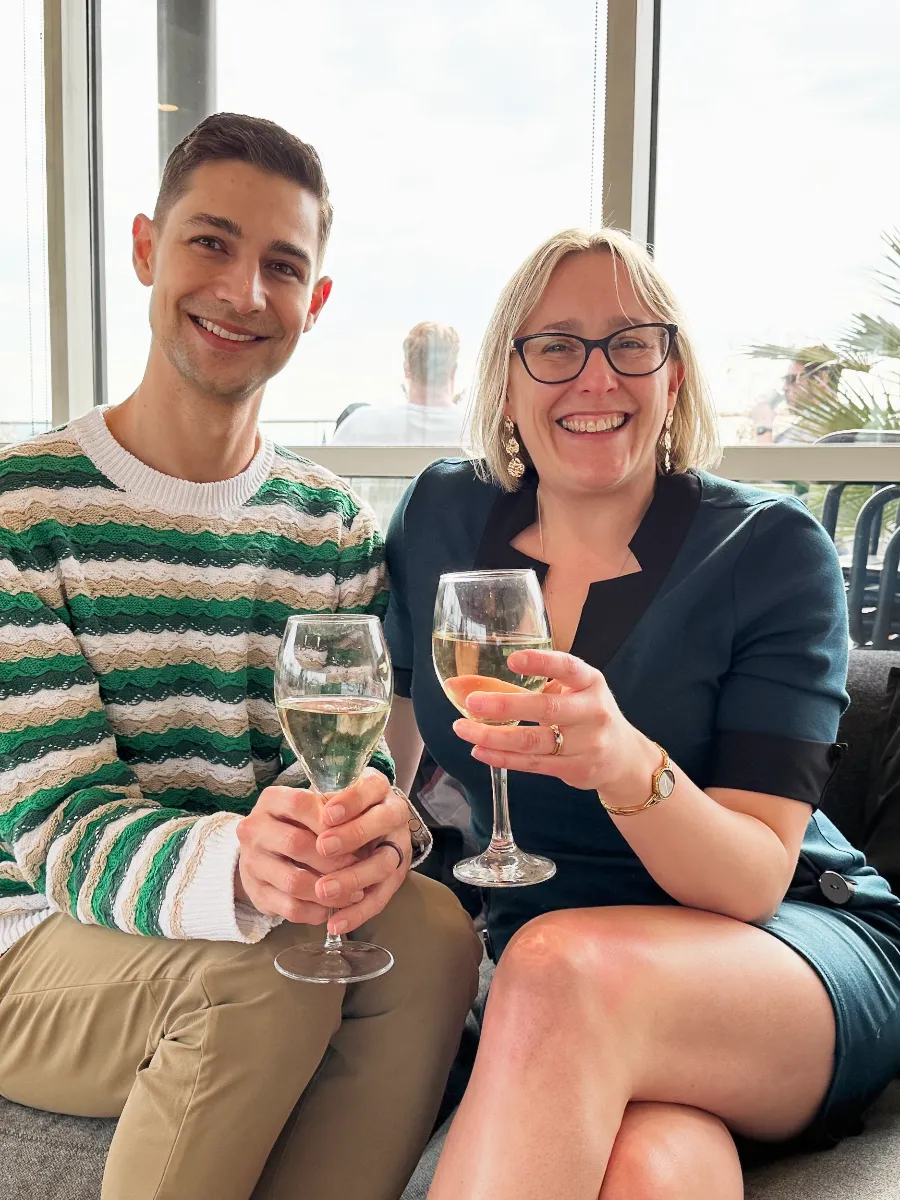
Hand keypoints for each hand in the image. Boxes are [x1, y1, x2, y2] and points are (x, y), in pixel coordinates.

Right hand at [236, 785, 360, 924]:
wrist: (264, 851)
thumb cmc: (301, 824)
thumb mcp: (314, 808)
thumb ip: (335, 811)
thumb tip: (362, 825)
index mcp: (270, 800)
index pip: (299, 804)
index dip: (329, 819)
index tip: (355, 830)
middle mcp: (252, 830)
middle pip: (297, 845)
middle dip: (334, 859)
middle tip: (360, 866)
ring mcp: (251, 863)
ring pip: (294, 882)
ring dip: (329, 891)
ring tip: (354, 893)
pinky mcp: (256, 894)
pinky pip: (291, 908)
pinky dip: (317, 911)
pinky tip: (334, 907)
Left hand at [315, 769, 412, 934]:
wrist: (366, 821)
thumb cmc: (340, 806)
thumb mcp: (333, 793)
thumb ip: (320, 801)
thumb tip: (299, 813)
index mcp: (378, 789)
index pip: (371, 788)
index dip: (351, 801)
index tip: (325, 814)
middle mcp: (394, 815)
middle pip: (383, 823)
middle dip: (353, 835)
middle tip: (323, 847)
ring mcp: (398, 848)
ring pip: (384, 863)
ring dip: (353, 877)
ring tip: (323, 890)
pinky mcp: (394, 878)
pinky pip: (380, 898)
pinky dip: (357, 913)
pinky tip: (334, 924)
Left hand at [452, 649, 653, 794]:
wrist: (623, 757)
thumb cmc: (584, 714)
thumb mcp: (566, 692)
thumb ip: (521, 686)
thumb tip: (460, 683)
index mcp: (590, 682)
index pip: (568, 667)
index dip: (541, 662)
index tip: (512, 660)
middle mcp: (593, 711)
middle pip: (547, 708)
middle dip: (506, 705)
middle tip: (472, 701)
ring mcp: (588, 743)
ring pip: (534, 741)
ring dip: (494, 736)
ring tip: (463, 729)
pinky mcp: (578, 769)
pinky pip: (534, 764)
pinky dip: (503, 758)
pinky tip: (480, 750)